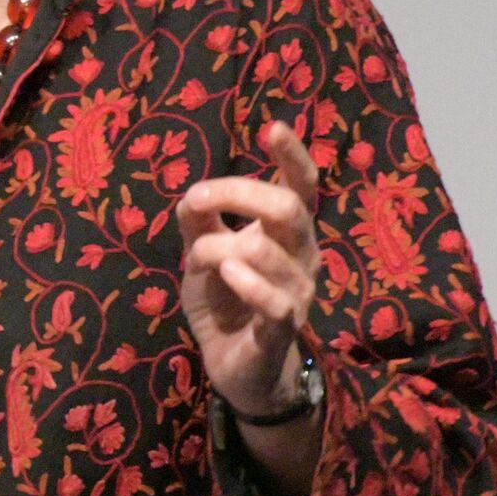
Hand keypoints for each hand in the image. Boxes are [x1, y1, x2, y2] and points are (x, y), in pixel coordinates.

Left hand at [176, 122, 319, 415]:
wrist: (236, 367)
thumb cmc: (225, 301)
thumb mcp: (202, 252)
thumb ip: (199, 219)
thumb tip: (194, 192)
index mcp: (285, 232)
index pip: (301, 187)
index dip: (292, 156)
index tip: (273, 127)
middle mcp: (302, 256)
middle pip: (288, 208)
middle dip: (239, 194)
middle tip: (199, 200)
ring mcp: (298, 293)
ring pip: (266, 250)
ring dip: (219, 248)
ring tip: (200, 260)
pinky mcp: (284, 329)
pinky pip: (276, 302)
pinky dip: (247, 284)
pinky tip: (227, 274)